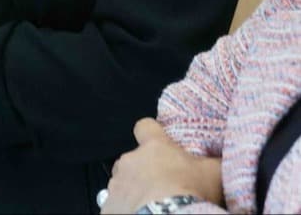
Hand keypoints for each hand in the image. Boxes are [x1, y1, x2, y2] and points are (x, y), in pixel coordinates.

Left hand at [102, 119, 222, 213]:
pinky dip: (128, 208)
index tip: (161, 144)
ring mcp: (117, 182)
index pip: (145, 127)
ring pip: (125, 182)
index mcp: (153, 147)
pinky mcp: (110, 204)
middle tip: (165, 187)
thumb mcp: (213, 174)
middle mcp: (130, 160)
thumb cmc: (191, 191)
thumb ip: (215, 161)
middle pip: (135, 159)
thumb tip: (223, 157)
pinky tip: (145, 214)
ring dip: (137, 190)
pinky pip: (117, 204)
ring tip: (156, 204)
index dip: (152, 134)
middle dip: (146, 170)